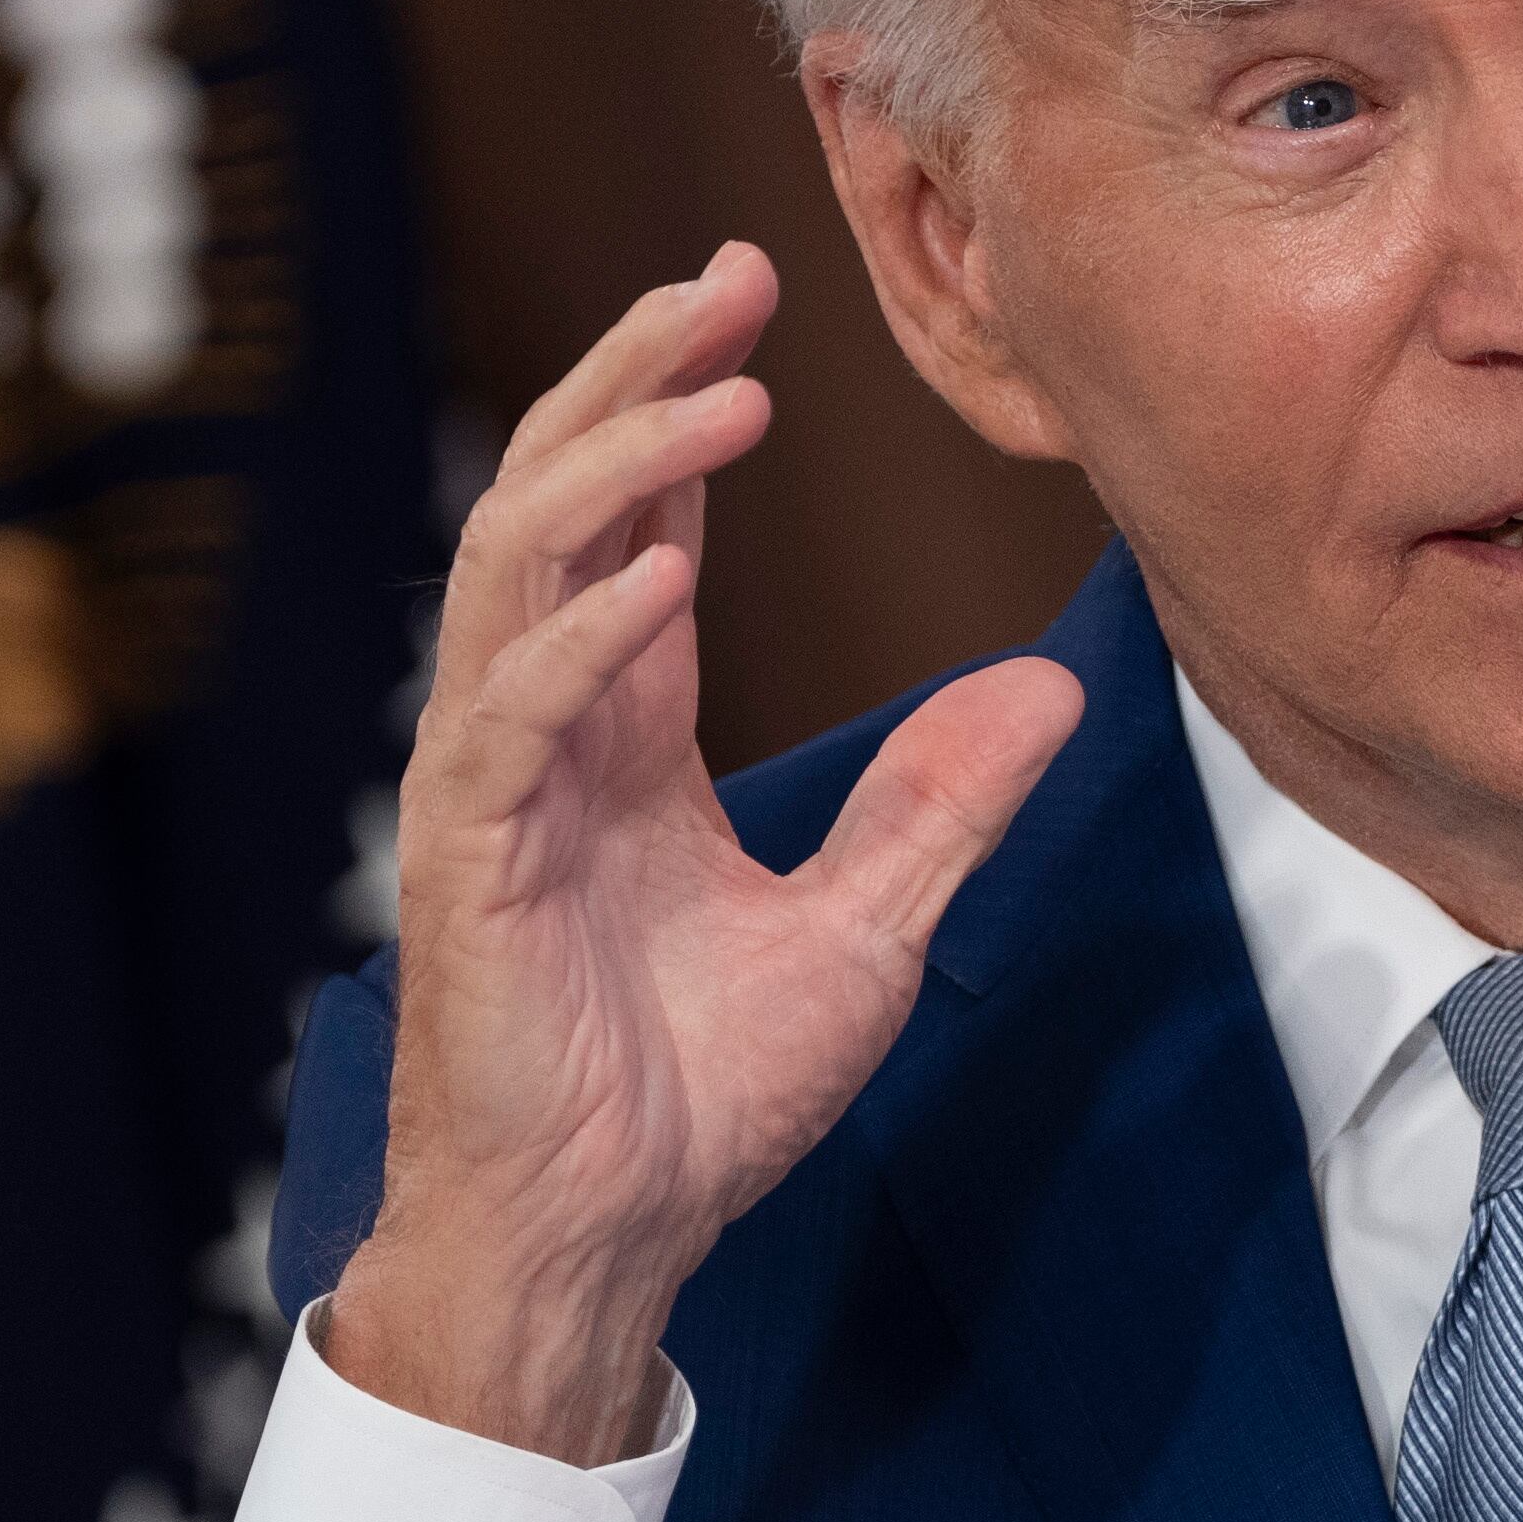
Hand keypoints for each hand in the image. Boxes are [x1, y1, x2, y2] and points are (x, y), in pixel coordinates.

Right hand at [327, 243, 1083, 1462]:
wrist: (605, 1240)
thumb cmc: (695, 1101)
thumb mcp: (868, 935)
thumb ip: (940, 808)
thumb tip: (1053, 691)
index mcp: (625, 733)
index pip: (642, 524)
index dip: (684, 405)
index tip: (749, 298)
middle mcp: (547, 731)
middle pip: (562, 500)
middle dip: (634, 380)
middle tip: (725, 281)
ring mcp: (495, 786)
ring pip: (517, 569)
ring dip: (615, 470)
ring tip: (722, 395)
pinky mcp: (469, 864)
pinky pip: (509, 721)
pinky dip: (580, 639)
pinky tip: (656, 577)